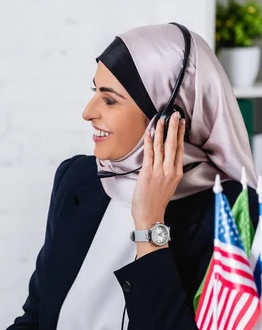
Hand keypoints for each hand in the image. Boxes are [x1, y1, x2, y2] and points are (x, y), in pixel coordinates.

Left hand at [132, 112, 184, 256]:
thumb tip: (164, 158)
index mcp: (176, 173)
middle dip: (174, 128)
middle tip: (175, 114)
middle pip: (173, 144)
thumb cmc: (156, 202)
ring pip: (162, 147)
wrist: (150, 215)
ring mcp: (159, 171)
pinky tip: (149, 133)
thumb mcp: (168, 185)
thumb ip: (167, 171)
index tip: (181, 123)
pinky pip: (149, 154)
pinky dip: (149, 142)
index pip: (180, 149)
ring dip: (161, 131)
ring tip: (162, 119)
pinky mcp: (148, 173)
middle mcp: (170, 170)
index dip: (180, 134)